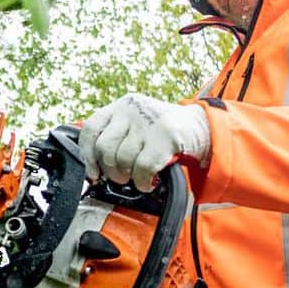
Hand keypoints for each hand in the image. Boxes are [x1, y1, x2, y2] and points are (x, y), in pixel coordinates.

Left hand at [78, 94, 209, 189]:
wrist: (201, 127)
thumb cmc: (162, 131)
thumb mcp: (135, 123)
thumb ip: (115, 136)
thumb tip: (92, 166)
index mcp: (120, 106)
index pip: (90, 129)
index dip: (87, 155)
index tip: (92, 172)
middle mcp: (131, 110)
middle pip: (104, 148)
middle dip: (110, 170)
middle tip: (121, 177)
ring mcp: (148, 122)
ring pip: (123, 160)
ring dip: (129, 176)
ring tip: (138, 176)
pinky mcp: (165, 136)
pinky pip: (143, 168)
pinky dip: (143, 181)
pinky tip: (148, 182)